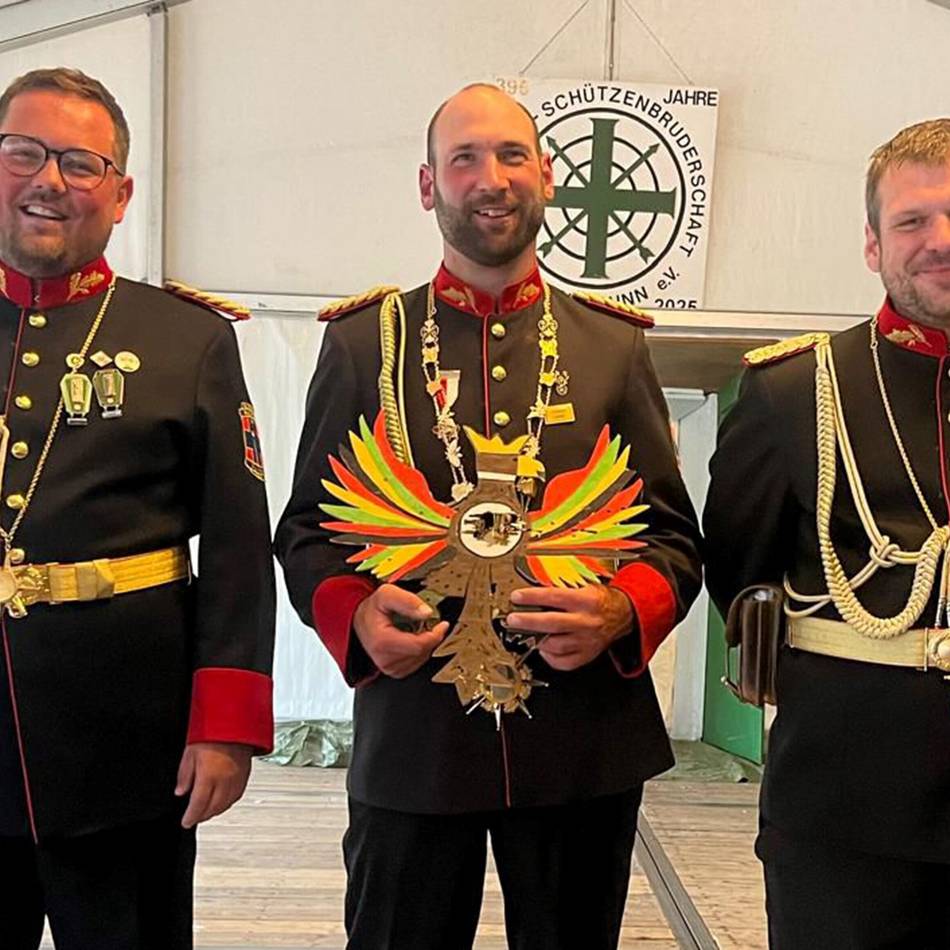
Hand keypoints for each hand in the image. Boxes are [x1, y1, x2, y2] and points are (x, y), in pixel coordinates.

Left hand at [175, 741, 253, 828]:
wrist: (234, 722)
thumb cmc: (213, 733)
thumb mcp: (190, 753)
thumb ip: (184, 775)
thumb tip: (180, 791)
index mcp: (208, 776)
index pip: (198, 805)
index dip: (191, 817)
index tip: (186, 822)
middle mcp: (224, 781)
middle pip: (213, 808)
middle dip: (202, 816)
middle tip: (194, 818)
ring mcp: (236, 778)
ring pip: (226, 804)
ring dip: (215, 811)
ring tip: (207, 812)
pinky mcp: (245, 774)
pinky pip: (237, 795)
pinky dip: (228, 802)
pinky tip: (223, 801)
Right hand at [353, 583, 448, 678]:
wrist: (359, 621)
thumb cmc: (372, 609)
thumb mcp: (387, 594)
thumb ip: (407, 600)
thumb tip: (427, 613)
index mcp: (382, 642)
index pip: (419, 645)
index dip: (436, 635)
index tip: (443, 625)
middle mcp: (385, 659)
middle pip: (422, 653)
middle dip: (431, 637)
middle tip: (430, 623)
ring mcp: (388, 667)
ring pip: (421, 659)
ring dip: (425, 644)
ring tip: (417, 630)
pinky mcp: (393, 671)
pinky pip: (416, 663)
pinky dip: (419, 651)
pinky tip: (413, 639)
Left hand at [506, 584, 633, 671]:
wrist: (622, 615)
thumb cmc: (599, 600)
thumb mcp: (583, 586)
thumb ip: (561, 590)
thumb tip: (534, 593)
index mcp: (587, 600)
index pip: (555, 597)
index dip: (533, 597)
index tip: (517, 597)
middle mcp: (587, 621)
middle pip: (553, 623)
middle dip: (528, 621)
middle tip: (513, 620)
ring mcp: (587, 641)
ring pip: (557, 645)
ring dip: (537, 640)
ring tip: (525, 634)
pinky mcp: (587, 655)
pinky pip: (564, 662)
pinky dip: (549, 657)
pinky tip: (542, 648)